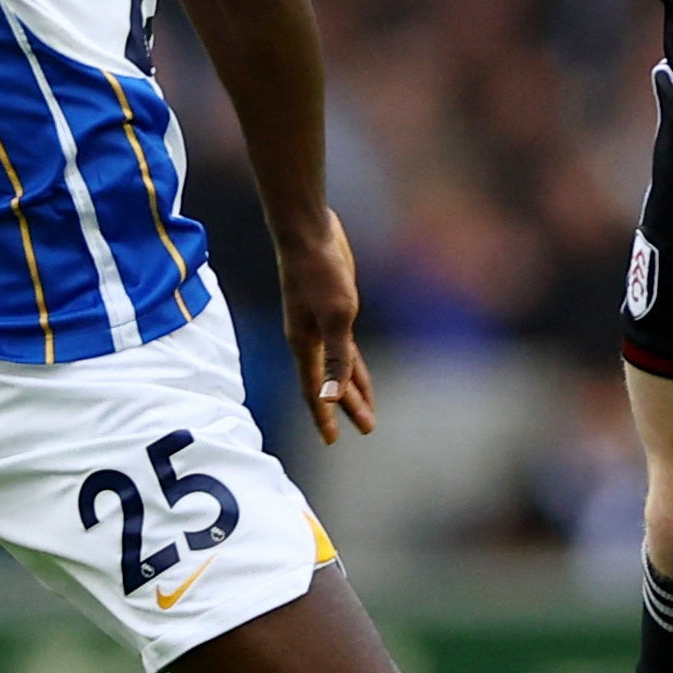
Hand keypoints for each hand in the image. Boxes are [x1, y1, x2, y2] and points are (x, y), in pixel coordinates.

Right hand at [274, 211, 379, 447]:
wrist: (308, 231)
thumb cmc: (320, 272)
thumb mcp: (337, 316)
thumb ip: (336, 358)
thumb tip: (328, 397)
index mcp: (305, 344)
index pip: (314, 390)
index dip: (323, 416)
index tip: (332, 440)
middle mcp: (309, 339)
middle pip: (328, 381)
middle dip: (346, 406)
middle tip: (366, 428)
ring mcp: (320, 323)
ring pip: (338, 364)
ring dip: (350, 386)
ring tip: (366, 406)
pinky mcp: (332, 308)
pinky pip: (343, 344)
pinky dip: (351, 360)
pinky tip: (356, 364)